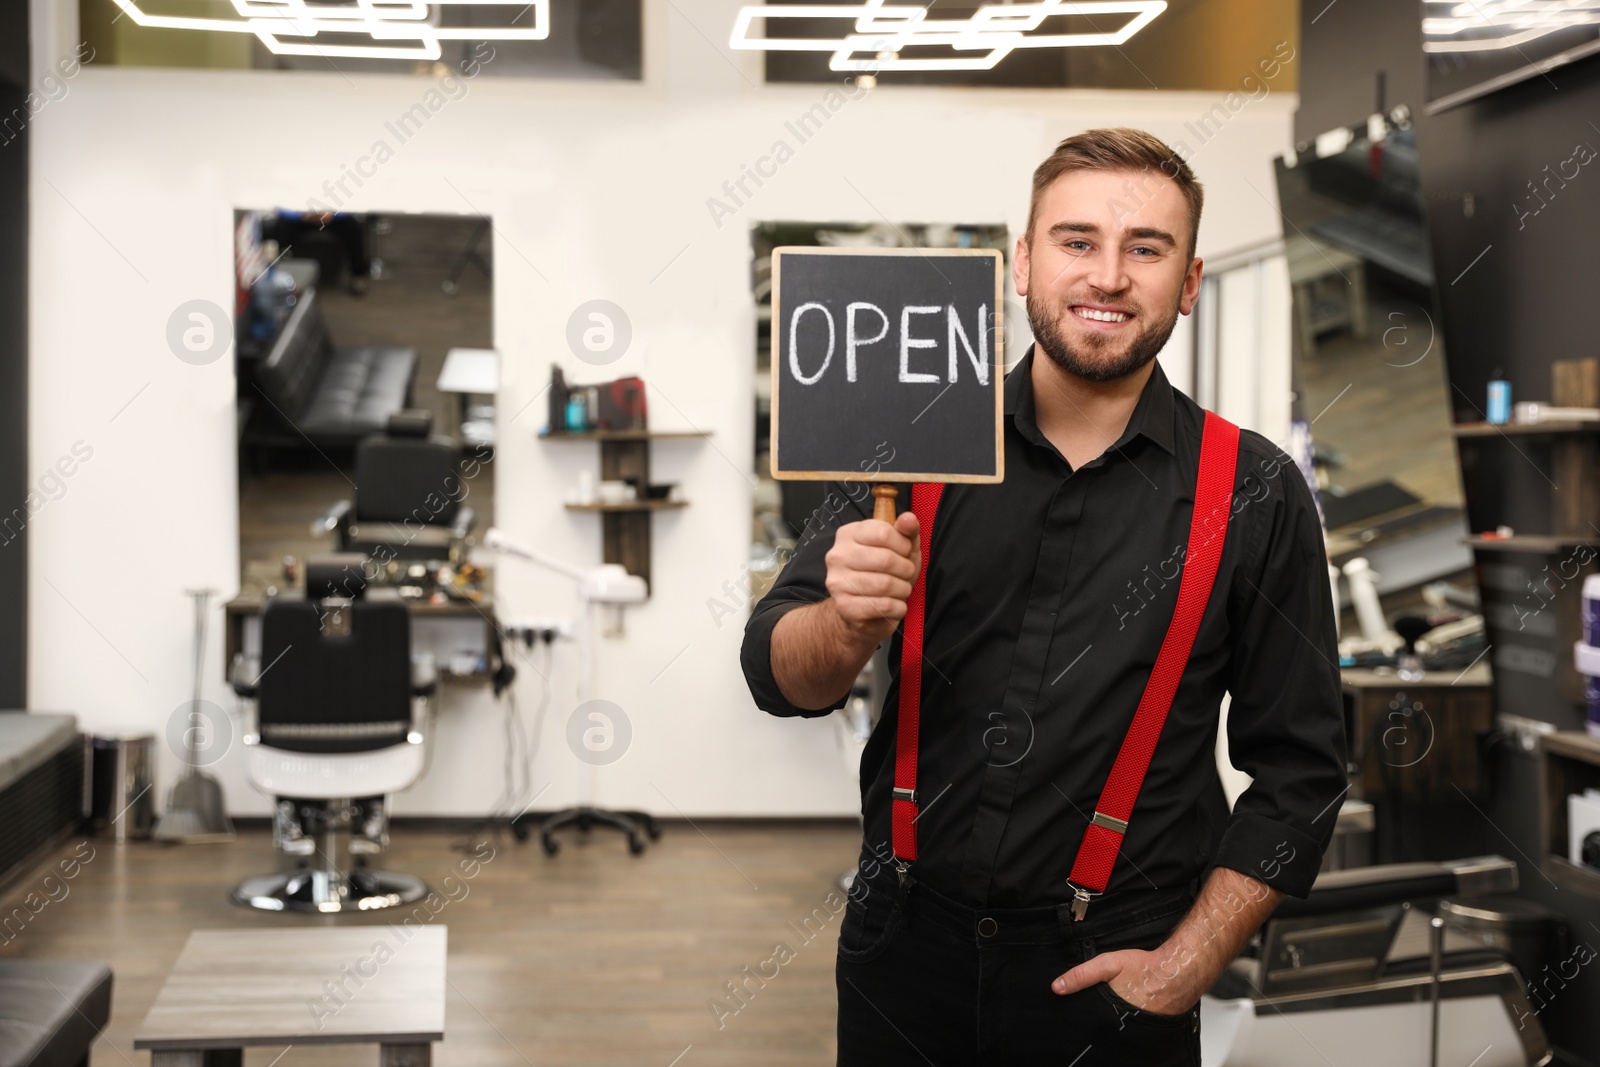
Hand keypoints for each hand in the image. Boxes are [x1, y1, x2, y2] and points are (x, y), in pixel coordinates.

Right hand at [824, 511, 920, 646]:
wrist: (860, 609)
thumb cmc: (882, 572)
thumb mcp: (899, 547)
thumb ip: (906, 530)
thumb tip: (909, 518)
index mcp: (848, 534)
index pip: (883, 532)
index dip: (903, 545)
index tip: (906, 553)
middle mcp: (837, 555)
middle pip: (885, 559)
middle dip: (906, 569)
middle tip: (907, 574)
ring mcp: (838, 582)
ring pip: (885, 584)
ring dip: (903, 589)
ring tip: (902, 589)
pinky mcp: (845, 606)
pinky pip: (882, 605)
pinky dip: (898, 607)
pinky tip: (896, 605)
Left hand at [1051, 947, 1200, 1017]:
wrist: (1179, 971)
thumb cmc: (1146, 968)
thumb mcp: (1107, 966)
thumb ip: (1082, 975)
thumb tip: (1057, 987)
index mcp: (1111, 1015)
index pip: (1091, 1029)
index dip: (1084, 1024)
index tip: (1077, 1020)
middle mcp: (1125, 1027)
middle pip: (1104, 1030)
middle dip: (1099, 1024)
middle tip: (1099, 1013)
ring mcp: (1139, 1030)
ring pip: (1120, 1030)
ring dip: (1115, 1023)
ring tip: (1116, 1011)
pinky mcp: (1152, 1029)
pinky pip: (1135, 1029)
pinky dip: (1130, 1022)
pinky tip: (1131, 1011)